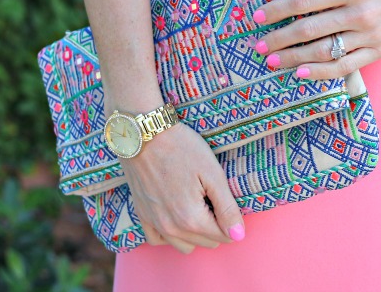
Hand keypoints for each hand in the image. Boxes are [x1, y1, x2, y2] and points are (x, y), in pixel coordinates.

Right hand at [119, 119, 245, 253]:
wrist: (144, 134)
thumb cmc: (182, 148)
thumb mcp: (212, 173)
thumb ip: (227, 208)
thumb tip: (239, 236)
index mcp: (191, 219)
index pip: (224, 236)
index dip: (232, 219)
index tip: (228, 199)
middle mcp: (171, 228)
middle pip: (206, 242)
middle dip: (217, 225)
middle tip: (214, 197)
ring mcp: (154, 224)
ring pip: (185, 245)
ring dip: (197, 233)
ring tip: (199, 204)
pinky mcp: (141, 215)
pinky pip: (159, 240)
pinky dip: (172, 234)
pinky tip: (178, 215)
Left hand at [251, 0, 380, 80]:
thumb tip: (295, 8)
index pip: (303, 2)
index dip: (276, 10)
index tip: (256, 17)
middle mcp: (358, 12)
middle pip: (308, 30)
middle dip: (279, 39)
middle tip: (259, 46)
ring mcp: (369, 34)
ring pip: (323, 52)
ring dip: (293, 58)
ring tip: (273, 61)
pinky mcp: (379, 49)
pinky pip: (344, 66)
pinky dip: (320, 72)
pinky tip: (301, 73)